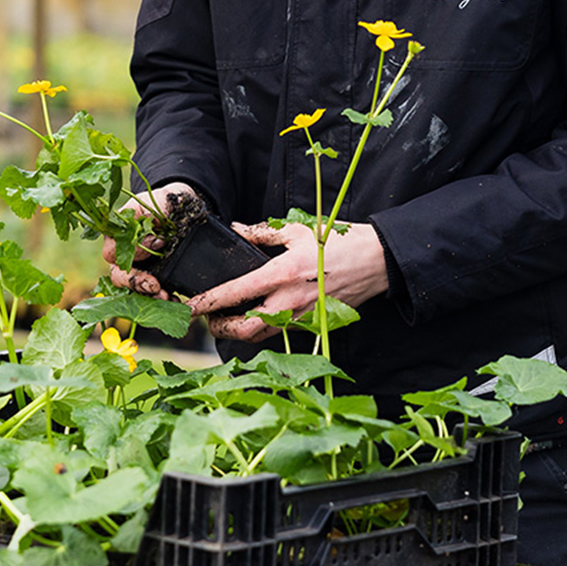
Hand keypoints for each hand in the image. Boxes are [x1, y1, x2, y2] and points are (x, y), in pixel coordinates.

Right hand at [102, 181, 197, 297]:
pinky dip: (162, 300)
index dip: (134, 252)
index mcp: (116, 237)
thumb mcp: (152, 203)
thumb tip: (147, 240)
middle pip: (120, 277)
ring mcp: (137, 270)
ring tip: (167, 298)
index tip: (158, 244)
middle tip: (156, 288)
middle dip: (138, 284)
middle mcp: (122, 257)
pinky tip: (175, 300)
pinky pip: (152, 295)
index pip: (114, 252)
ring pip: (134, 290)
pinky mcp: (152, 280)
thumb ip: (141, 217)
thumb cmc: (163, 204)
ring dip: (149, 297)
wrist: (182, 210)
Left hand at [187, 221, 388, 341]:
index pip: (235, 292)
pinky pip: (279, 333)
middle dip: (220, 328)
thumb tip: (237, 230)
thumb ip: (262, 233)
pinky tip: (255, 316)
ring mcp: (302, 316)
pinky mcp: (312, 323)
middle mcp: (289, 301)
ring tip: (226, 319)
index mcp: (282, 274)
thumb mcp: (297, 230)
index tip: (189, 306)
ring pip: (260, 336)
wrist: (377, 262)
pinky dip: (261, 329)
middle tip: (208, 318)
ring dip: (238, 332)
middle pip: (243, 329)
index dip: (208, 302)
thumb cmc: (339, 242)